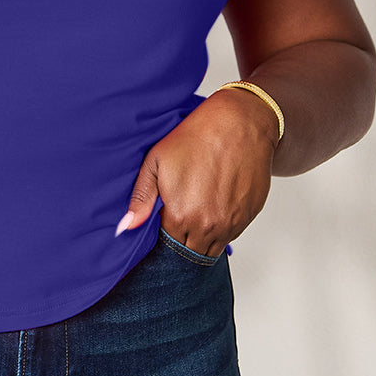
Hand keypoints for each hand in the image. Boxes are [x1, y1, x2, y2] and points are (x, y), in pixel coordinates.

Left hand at [117, 89, 278, 259]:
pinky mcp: (249, 215)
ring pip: (212, 248)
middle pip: (190, 252)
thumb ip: (141, 198)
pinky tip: (214, 203)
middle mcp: (208, 226)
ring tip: (196, 209)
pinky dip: (221, 227)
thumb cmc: (196, 137)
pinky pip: (232, 234)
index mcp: (181, 216)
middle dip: (181, 242)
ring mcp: (232, 223)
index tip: (162, 224)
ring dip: (202, 237)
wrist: (240, 123)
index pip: (167, 246)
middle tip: (178, 217)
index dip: (162, 237)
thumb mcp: (156, 162)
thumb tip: (125, 227)